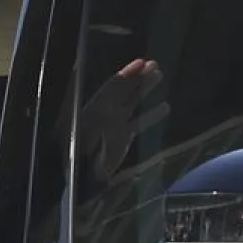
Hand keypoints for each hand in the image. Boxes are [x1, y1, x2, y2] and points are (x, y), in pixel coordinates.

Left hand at [77, 57, 168, 181]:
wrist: (77, 179)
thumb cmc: (77, 161)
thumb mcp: (85, 146)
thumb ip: (97, 137)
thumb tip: (109, 125)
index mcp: (94, 111)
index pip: (112, 88)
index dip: (126, 75)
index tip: (140, 63)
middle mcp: (104, 113)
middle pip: (123, 91)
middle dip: (137, 77)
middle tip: (154, 64)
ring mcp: (114, 125)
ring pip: (132, 102)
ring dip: (144, 89)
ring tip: (159, 74)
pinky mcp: (122, 138)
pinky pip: (139, 122)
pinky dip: (151, 115)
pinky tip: (165, 107)